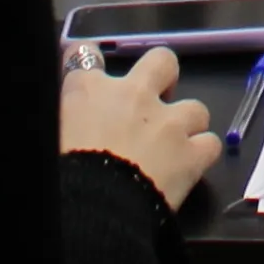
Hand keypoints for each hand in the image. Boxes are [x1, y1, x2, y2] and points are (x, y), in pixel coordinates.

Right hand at [61, 45, 225, 205]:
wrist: (93, 206)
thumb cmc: (64, 172)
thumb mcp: (53, 133)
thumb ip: (69, 117)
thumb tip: (75, 119)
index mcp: (89, 91)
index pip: (84, 57)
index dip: (88, 62)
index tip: (91, 70)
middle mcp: (133, 95)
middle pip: (161, 60)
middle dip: (163, 75)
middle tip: (158, 97)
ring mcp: (168, 122)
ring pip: (195, 108)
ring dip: (186, 124)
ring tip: (175, 145)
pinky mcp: (191, 153)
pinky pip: (210, 144)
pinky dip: (202, 153)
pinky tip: (191, 165)